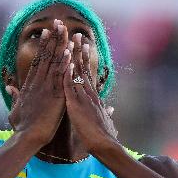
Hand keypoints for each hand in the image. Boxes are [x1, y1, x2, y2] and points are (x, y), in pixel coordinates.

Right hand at [6, 20, 70, 145]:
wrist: (27, 137)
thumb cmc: (21, 126)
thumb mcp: (14, 108)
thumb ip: (14, 96)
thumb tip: (9, 87)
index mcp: (30, 85)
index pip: (38, 60)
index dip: (43, 46)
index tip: (47, 32)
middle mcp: (38, 82)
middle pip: (46, 57)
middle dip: (53, 39)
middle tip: (57, 23)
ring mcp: (46, 88)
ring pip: (53, 63)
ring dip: (59, 46)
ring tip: (64, 30)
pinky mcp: (55, 96)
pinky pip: (61, 77)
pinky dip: (64, 64)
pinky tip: (69, 51)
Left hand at [63, 33, 117, 151]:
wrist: (104, 143)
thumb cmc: (103, 133)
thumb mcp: (104, 119)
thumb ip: (106, 111)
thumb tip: (111, 108)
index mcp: (92, 94)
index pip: (87, 73)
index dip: (83, 59)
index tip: (82, 46)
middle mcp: (88, 91)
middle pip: (83, 67)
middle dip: (80, 50)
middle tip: (77, 34)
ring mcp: (83, 96)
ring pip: (77, 72)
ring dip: (74, 56)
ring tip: (72, 40)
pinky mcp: (76, 104)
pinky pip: (70, 86)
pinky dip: (68, 74)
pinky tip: (66, 62)